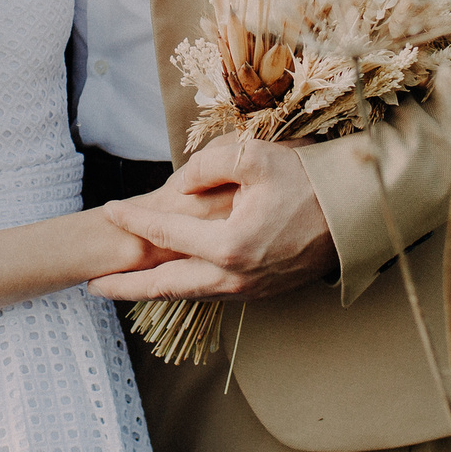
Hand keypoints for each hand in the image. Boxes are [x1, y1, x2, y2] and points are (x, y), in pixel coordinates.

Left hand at [87, 136, 336, 302]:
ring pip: (190, 293)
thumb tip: (177, 187)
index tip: (109, 209)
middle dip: (126, 287)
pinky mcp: (264, 291)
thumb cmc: (308, 180)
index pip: (165, 233)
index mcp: (228, 246)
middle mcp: (235, 277)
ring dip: (154, 291)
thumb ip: (206, 166)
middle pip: (166, 286)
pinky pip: (213, 292)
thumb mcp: (255, 157)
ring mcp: (250, 290)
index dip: (133, 219)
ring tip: (125, 288)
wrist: (357, 213)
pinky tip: (174, 280)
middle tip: (93, 287)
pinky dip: (185, 288)